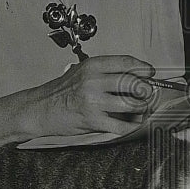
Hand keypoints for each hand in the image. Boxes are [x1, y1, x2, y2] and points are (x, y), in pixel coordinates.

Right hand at [33, 54, 155, 135]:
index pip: (126, 62)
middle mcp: (94, 81)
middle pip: (133, 83)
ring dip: (141, 108)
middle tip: (147, 94)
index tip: (150, 73)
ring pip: (131, 103)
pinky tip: (133, 123)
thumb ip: (105, 72)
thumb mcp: (82, 71)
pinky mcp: (92, 120)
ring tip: (141, 109)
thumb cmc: (62, 91)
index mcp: (93, 66)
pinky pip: (121, 125)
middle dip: (145, 90)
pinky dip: (131, 126)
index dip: (143, 67)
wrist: (40, 108)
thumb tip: (134, 75)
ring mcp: (93, 101)